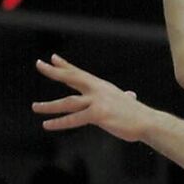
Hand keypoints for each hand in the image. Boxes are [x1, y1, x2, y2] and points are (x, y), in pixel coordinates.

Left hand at [33, 56, 149, 141]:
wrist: (148, 122)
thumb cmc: (138, 115)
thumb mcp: (128, 102)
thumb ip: (125, 97)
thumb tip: (130, 95)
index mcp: (102, 86)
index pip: (80, 73)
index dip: (66, 66)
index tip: (53, 58)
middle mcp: (97, 90)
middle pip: (71, 78)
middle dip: (54, 71)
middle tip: (39, 64)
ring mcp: (97, 101)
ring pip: (68, 102)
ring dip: (49, 105)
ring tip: (35, 107)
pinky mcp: (98, 115)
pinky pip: (74, 119)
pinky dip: (60, 122)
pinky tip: (47, 125)